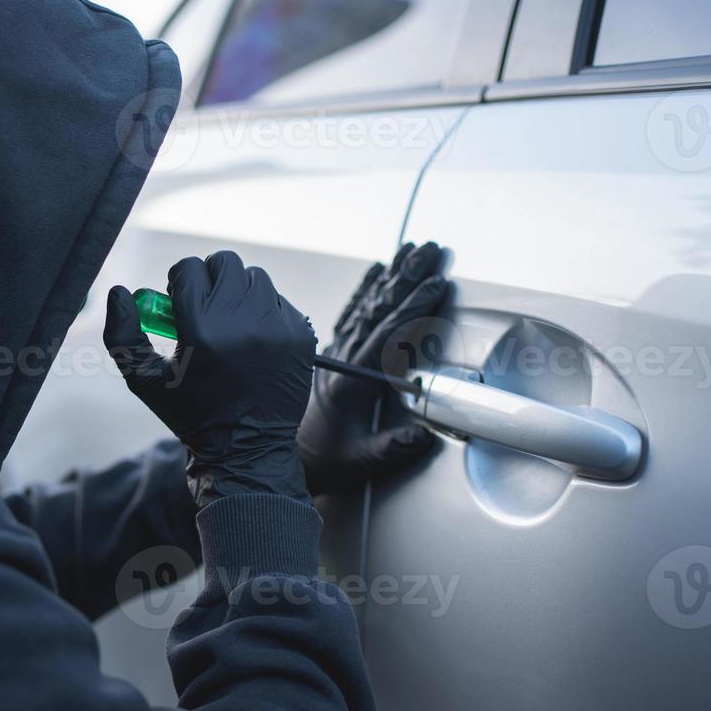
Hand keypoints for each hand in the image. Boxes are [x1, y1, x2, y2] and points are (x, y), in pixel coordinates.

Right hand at [104, 251, 315, 507]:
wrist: (247, 449)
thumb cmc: (190, 413)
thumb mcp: (143, 380)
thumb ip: (122, 333)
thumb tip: (119, 291)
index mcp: (201, 330)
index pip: (189, 268)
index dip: (179, 280)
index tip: (179, 300)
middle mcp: (242, 322)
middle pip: (225, 263)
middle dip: (210, 277)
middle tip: (204, 303)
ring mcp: (276, 328)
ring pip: (255, 278)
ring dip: (238, 292)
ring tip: (229, 321)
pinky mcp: (300, 335)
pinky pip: (279, 301)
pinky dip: (264, 311)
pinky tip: (254, 339)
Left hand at [298, 242, 447, 495]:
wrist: (274, 455)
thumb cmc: (319, 460)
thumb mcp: (357, 460)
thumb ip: (390, 449)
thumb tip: (423, 437)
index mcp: (351, 380)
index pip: (388, 334)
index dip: (414, 307)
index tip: (436, 284)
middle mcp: (341, 358)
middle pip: (379, 308)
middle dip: (407, 277)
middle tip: (429, 250)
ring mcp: (334, 351)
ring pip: (365, 305)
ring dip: (390, 276)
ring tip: (411, 250)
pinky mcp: (330, 351)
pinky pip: (349, 314)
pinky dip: (364, 290)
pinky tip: (377, 271)